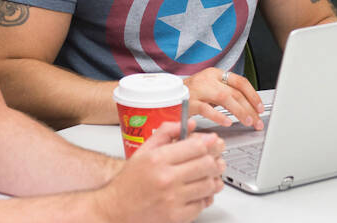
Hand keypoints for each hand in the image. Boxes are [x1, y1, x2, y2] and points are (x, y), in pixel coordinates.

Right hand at [95, 121, 225, 222]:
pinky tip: (203, 190)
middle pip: (206, 165)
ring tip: (213, 173)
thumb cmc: (130, 180)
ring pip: (208, 185)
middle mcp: (167, 178)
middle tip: (218, 156)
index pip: (195, 147)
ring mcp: (173, 199)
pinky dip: (207, 196)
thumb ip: (166, 132)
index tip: (214, 140)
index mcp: (158, 159)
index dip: (210, 142)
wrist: (118, 209)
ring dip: (215, 178)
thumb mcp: (144, 149)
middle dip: (216, 159)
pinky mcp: (177, 217)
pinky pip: (202, 204)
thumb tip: (189, 124)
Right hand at [184, 67, 263, 128]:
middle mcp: (207, 79)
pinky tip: (227, 122)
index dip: (253, 95)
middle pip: (234, 92)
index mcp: (215, 74)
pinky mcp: (190, 101)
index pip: (240, 81)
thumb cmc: (191, 94)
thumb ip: (226, 93)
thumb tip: (249, 107)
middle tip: (257, 122)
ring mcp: (198, 90)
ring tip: (248, 122)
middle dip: (250, 108)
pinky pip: (207, 109)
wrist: (168, 94)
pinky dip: (219, 116)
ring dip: (239, 112)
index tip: (260, 108)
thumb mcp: (210, 88)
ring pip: (224, 98)